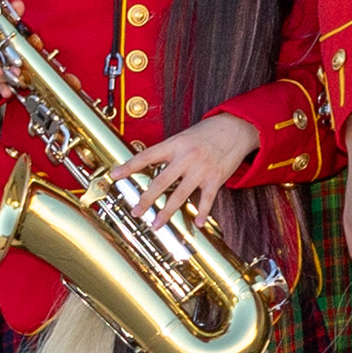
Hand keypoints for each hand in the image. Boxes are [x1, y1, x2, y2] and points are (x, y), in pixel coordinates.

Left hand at [113, 112, 257, 223]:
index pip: (147, 156)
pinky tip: (197, 222)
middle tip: (136, 212)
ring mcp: (201, 169)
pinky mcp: (216, 178)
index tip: (115, 175)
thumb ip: (170, 152)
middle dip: (147, 199)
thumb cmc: (208, 132)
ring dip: (167, 212)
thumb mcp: (184, 137)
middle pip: (162, 181)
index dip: (129, 166)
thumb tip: (150, 165)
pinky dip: (203, 212)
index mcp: (175, 145)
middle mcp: (186, 158)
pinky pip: (207, 199)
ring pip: (180, 195)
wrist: (236, 128)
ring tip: (157, 224)